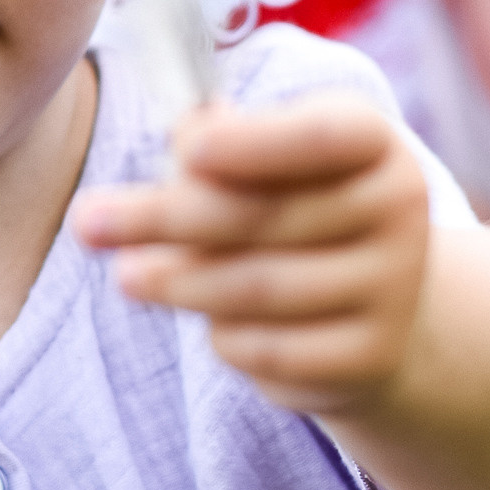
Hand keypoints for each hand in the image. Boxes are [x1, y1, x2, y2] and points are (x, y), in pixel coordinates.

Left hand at [72, 100, 432, 420]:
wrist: (377, 307)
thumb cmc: (294, 208)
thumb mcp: (266, 160)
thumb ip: (219, 141)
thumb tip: (183, 131)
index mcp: (374, 143)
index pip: (321, 136)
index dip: (253, 144)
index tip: (184, 152)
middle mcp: (399, 211)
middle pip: (266, 216)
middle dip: (166, 219)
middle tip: (90, 223)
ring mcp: (393, 289)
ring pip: (260, 288)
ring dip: (180, 282)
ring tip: (127, 275)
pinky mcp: (372, 357)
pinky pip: (274, 349)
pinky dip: (224, 336)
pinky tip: (206, 320)